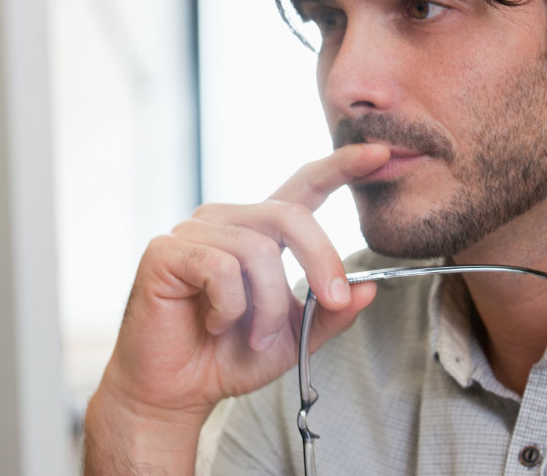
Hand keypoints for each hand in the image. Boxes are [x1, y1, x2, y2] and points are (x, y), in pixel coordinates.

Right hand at [83, 144, 389, 472]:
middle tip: (333, 302)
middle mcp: (226, 221)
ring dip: (268, 305)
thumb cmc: (228, 359)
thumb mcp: (294, 340)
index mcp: (259, 233)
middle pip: (290, 215)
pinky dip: (229, 307)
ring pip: (257, 250)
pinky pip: (220, 268)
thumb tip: (368, 288)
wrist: (176, 392)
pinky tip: (213, 323)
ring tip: (255, 336)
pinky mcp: (165, 250)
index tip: (381, 153)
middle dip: (321, 261)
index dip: (340, 167)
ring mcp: (193, 231)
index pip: (303, 187)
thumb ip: (330, 314)